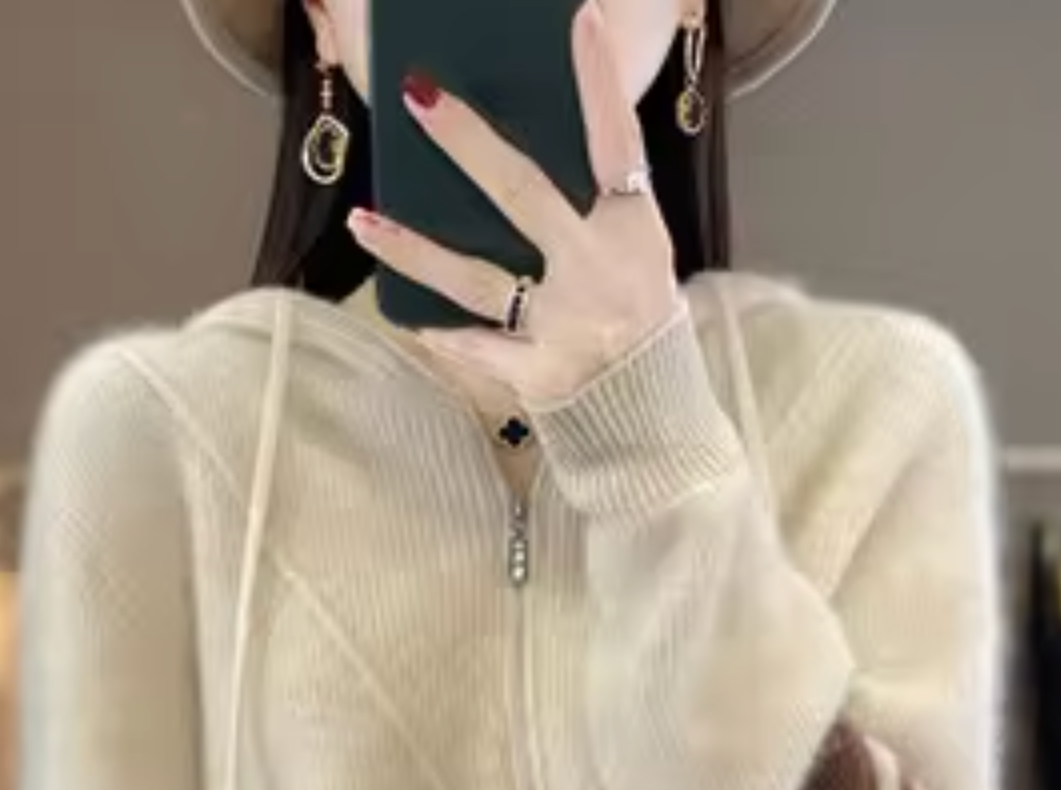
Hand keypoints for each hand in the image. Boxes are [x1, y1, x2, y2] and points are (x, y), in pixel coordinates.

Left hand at [349, 0, 680, 406]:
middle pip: (523, 196)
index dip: (599, 84)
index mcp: (631, 234)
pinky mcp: (536, 374)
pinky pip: (479, 349)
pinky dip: (448, 339)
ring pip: (474, 278)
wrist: (658, 418)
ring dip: (415, 249)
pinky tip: (410, 322)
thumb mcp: (643, 257)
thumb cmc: (646, 326)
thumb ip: (600, 208)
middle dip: (469, 144)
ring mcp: (561, 326)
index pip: (616, 144)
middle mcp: (595, 272)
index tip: (581, 20)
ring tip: (364, 219)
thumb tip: (523, 161)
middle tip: (419, 97)